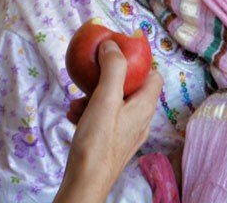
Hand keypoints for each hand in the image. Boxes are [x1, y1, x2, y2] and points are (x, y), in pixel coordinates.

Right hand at [57, 41, 162, 201]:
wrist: (85, 181)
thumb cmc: (97, 141)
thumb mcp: (105, 98)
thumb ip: (112, 68)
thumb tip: (113, 44)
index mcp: (144, 107)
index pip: (153, 75)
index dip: (139, 61)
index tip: (117, 53)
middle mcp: (140, 120)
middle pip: (130, 88)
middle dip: (107, 79)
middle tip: (90, 77)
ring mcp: (126, 133)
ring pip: (113, 103)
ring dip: (93, 96)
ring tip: (76, 101)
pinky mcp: (112, 142)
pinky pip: (103, 118)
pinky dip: (89, 112)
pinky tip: (73, 115)